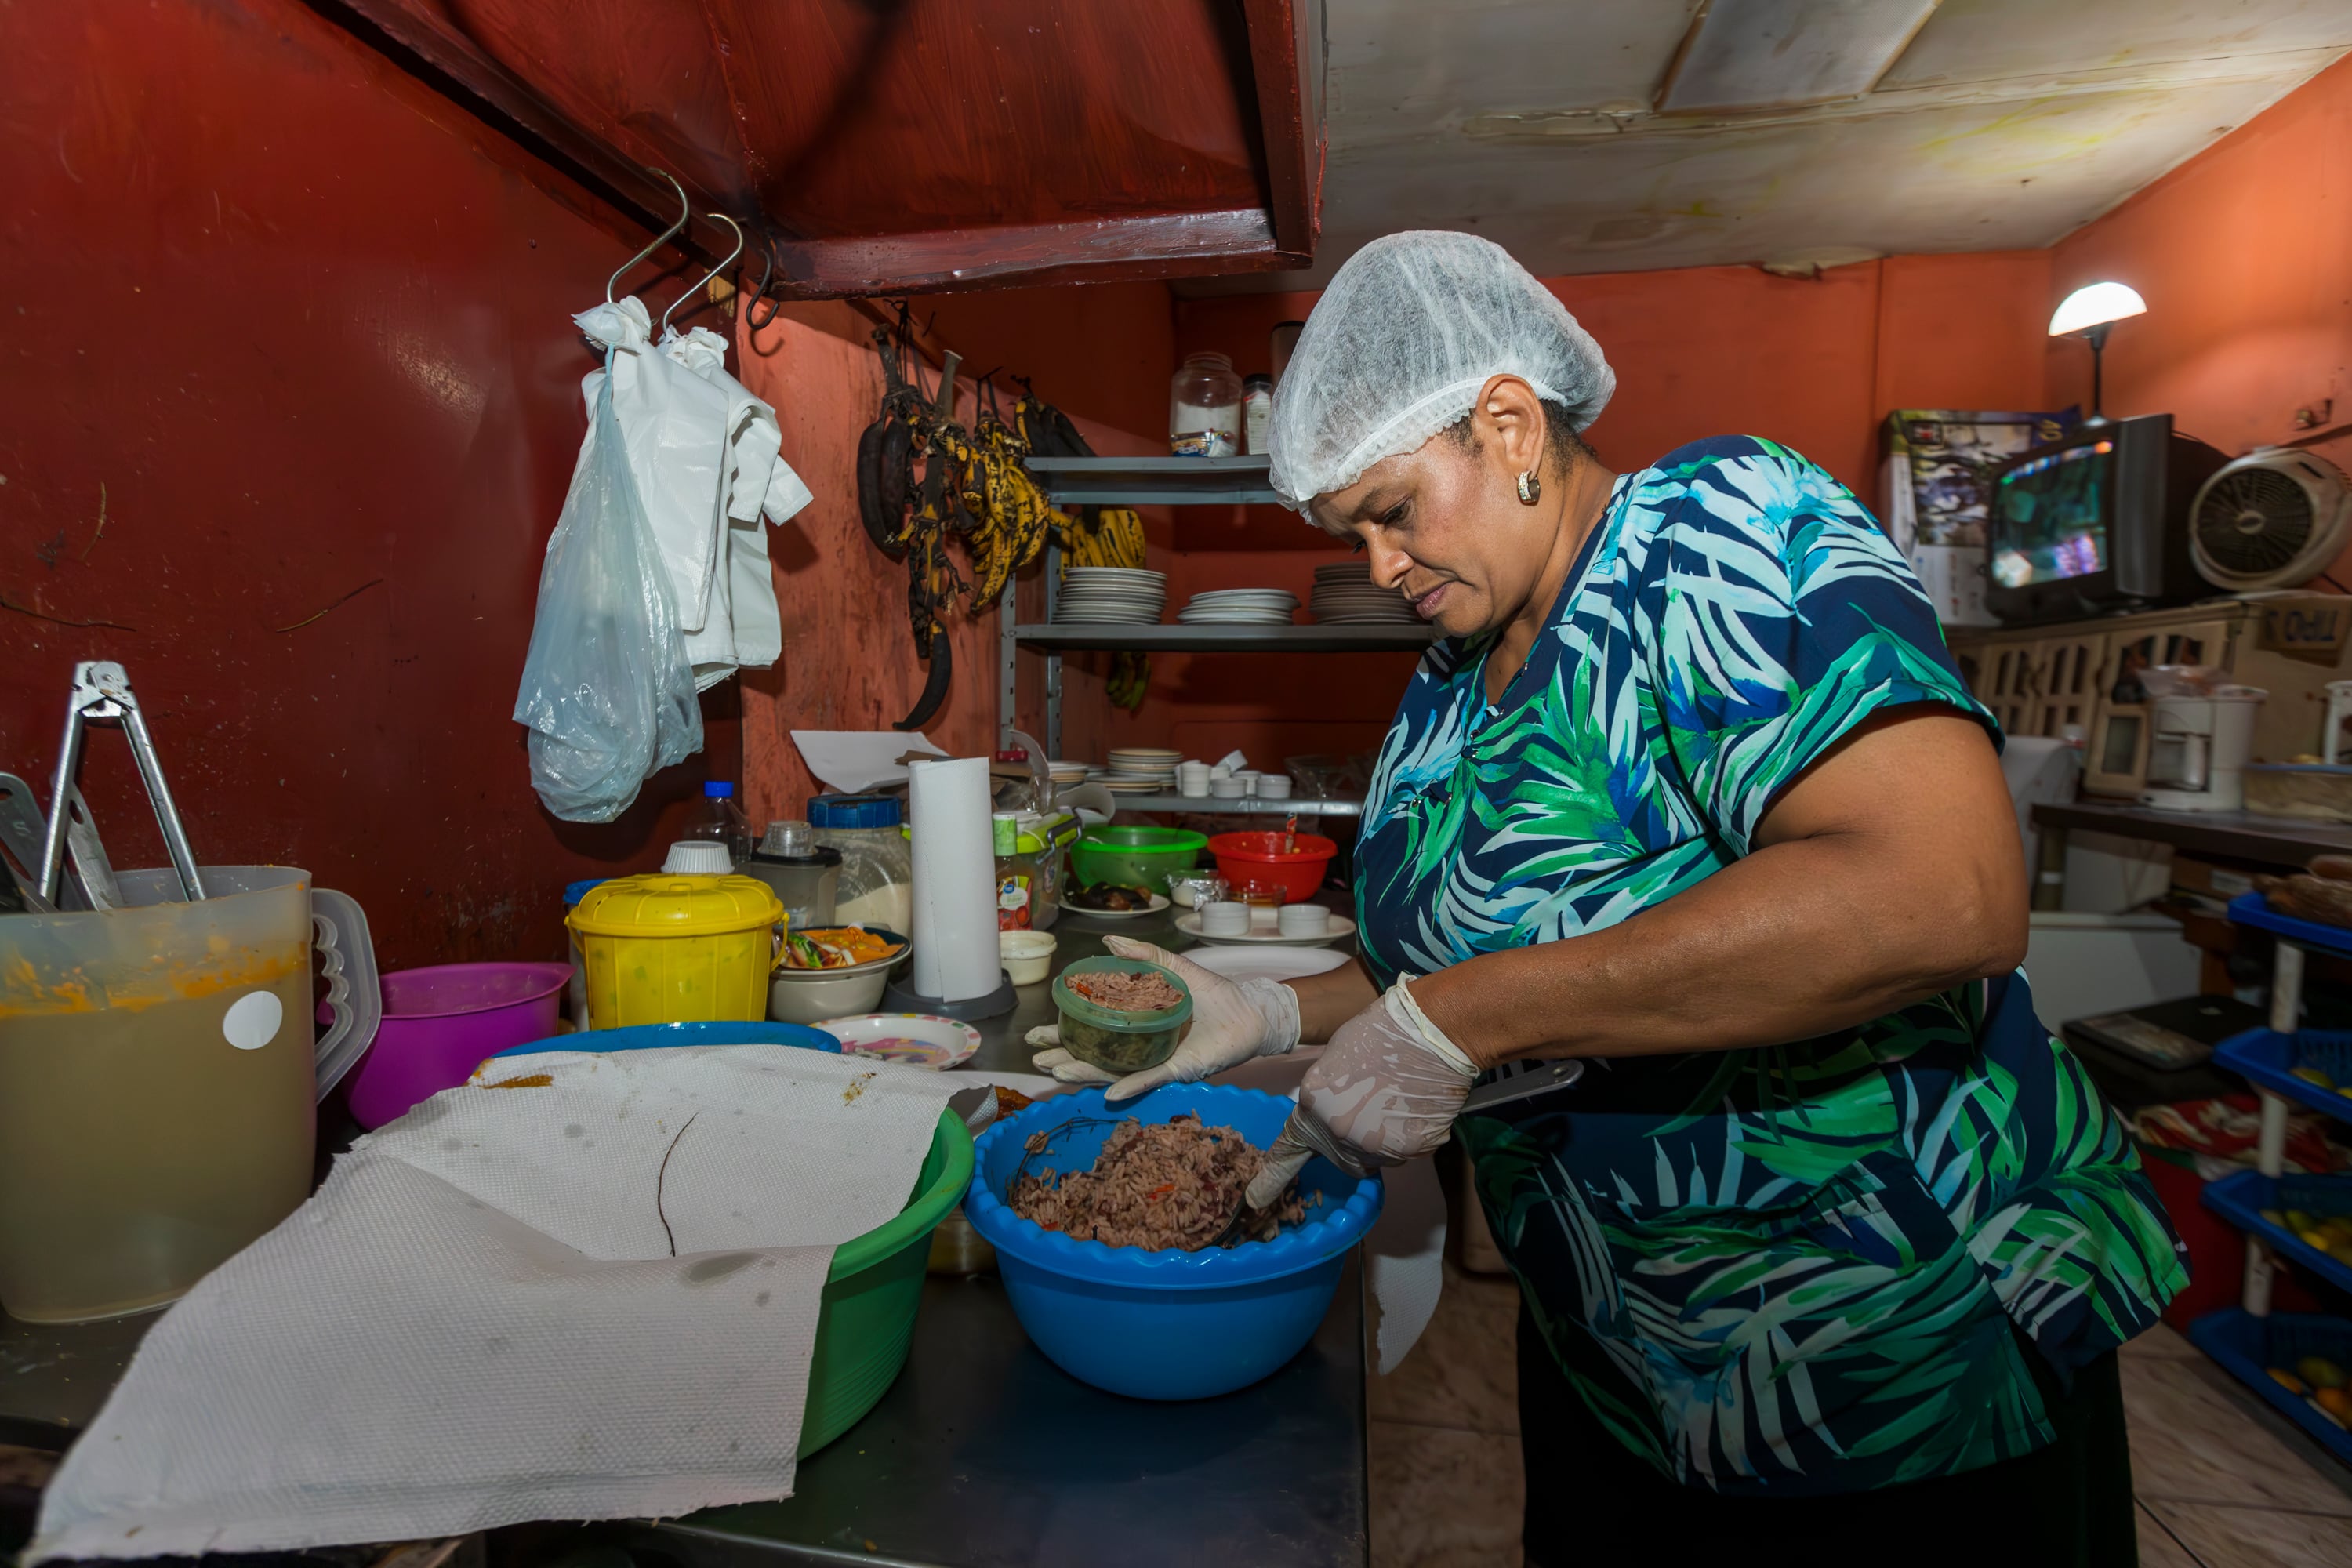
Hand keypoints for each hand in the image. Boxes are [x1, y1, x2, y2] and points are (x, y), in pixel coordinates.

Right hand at [1029, 936, 1300, 1101]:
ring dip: (1086, 1073)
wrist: (1249, 1012)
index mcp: (1134, 1024)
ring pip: (1113, 1072)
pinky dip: (1129, 1086)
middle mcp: (1140, 1047)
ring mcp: (1156, 1061)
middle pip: (1094, 1056)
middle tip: (1036, 1059)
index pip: (1091, 1031)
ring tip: (1058, 1070)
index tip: (1036, 1035)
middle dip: (1063, 1058)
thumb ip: (1144, 955)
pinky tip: (1109, 1092)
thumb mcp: (1174, 967)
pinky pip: (1149, 1080)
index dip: (1063, 1033)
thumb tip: (1107, 942)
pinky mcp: (1178, 1071)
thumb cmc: (1214, 994)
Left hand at [1246, 981, 1479, 1207]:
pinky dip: (1408, 1136)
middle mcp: (1338, 1133)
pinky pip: (1405, 1153)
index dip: (1273, 1175)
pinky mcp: (1409, 1150)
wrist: (1430, 1032)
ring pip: (1374, 1158)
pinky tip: (1414, 1107)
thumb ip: (1326, 1095)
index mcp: (1312, 1106)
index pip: (1290, 1148)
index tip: (1256, 1199)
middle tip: (1370, 1110)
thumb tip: (1333, 1111)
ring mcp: (1374, 1146)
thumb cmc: (1381, 1032)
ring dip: (1380, 1141)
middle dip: (1350, 1143)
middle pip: (1341, 1159)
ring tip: (1396, 1102)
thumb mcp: (1335, 1059)